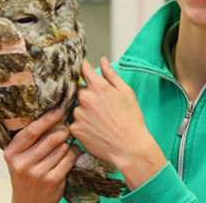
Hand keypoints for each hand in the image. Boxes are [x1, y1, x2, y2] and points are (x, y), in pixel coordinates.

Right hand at [3, 108, 78, 202]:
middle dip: (63, 131)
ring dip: (68, 143)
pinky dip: (74, 152)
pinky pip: (70, 158)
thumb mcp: (20, 157)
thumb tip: (52, 114)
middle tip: (66, 129)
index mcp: (11, 154)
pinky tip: (71, 153)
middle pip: (51, 138)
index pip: (31, 131)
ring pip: (62, 147)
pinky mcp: (52, 180)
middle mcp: (22, 164)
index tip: (59, 110)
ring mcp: (37, 173)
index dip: (47, 119)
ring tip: (65, 145)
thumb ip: (30, 140)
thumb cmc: (27, 174)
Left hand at [70, 57, 166, 189]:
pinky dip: (82, 123)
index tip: (82, 67)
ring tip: (100, 119)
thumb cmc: (131, 118)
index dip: (82, 66)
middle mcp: (85, 98)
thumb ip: (111, 74)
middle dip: (86, 93)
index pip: (83, 68)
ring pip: (76, 106)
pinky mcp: (74, 129)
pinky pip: (74, 121)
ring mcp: (78, 114)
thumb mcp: (126, 92)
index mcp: (99, 86)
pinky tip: (95, 128)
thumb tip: (102, 60)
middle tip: (100, 104)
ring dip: (83, 109)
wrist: (129, 147)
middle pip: (78, 89)